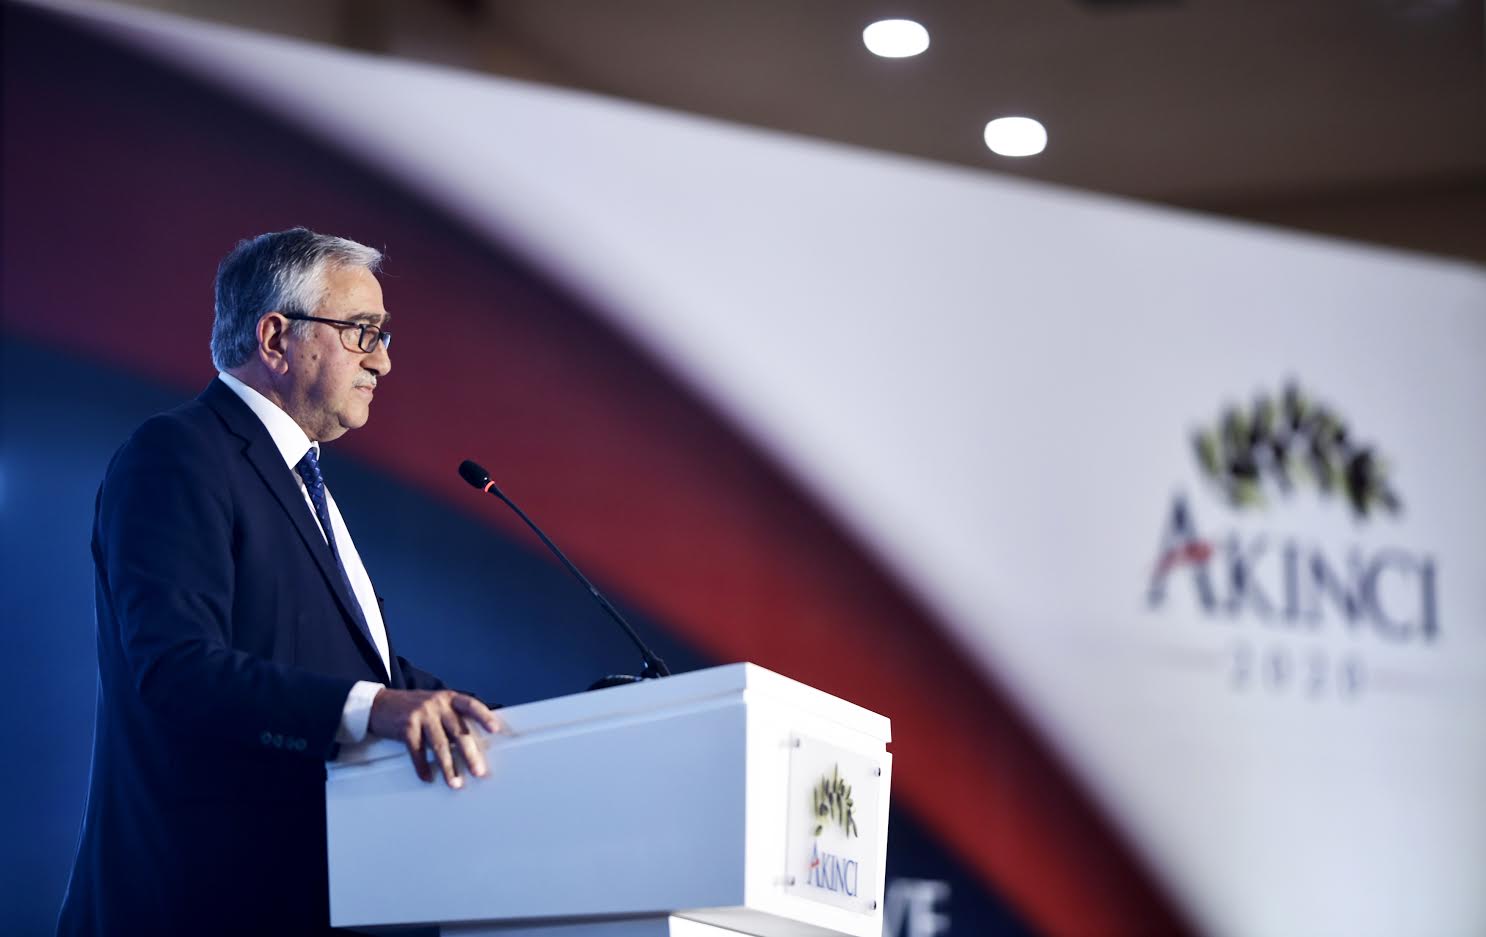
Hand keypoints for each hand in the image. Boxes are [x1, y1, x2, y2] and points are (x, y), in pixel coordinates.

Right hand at [367, 689, 501, 788]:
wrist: (380, 704)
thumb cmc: (414, 708)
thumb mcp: (436, 705)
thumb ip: (452, 717)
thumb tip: (473, 743)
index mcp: (449, 698)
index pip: (471, 705)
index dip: (484, 716)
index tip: (495, 729)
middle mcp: (437, 704)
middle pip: (458, 731)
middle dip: (469, 754)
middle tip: (478, 771)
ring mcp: (421, 714)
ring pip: (439, 744)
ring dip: (448, 767)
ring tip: (455, 782)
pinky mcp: (406, 727)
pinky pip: (417, 751)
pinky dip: (423, 766)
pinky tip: (428, 777)